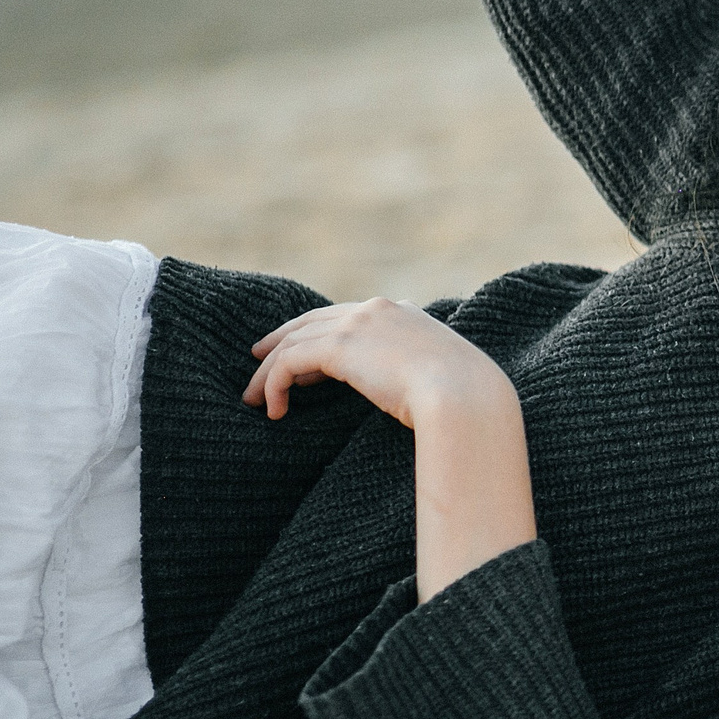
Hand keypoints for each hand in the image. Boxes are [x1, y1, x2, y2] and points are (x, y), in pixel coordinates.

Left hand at [244, 300, 536, 599]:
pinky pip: (289, 361)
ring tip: (254, 399)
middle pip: (311, 321)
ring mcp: (356, 323)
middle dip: (281, 341)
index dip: (315, 334)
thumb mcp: (440, 377)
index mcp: (402, 313)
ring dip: (268, 372)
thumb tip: (410, 395)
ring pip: (293, 341)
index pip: (345, 316)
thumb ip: (418, 373)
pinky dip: (273, 384)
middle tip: (257, 361)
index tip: (298, 354)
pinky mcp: (339, 345)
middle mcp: (375, 310)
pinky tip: (273, 409)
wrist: (465, 394)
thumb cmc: (463, 398)